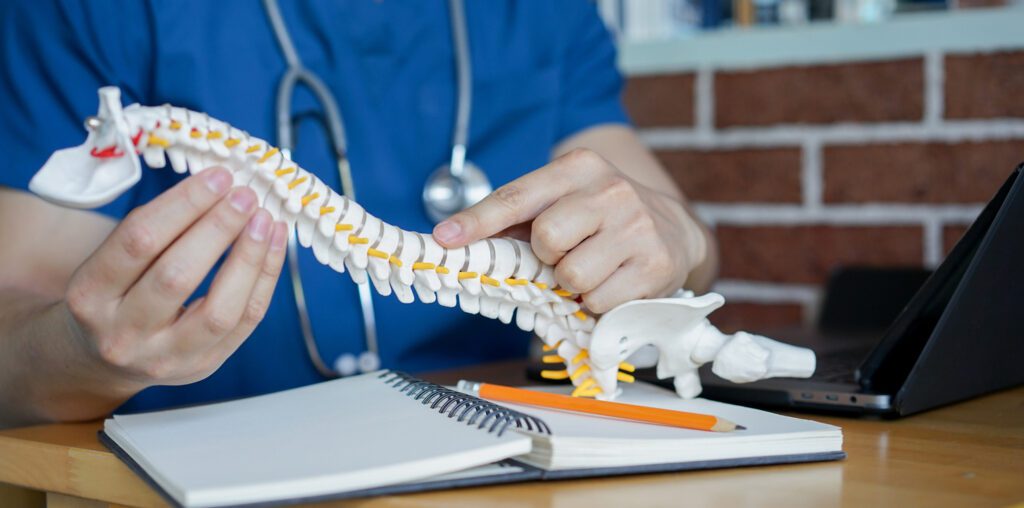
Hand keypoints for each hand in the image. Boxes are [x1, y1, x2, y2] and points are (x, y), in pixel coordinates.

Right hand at [61, 167, 286, 391]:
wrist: (103, 359)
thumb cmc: (113, 294)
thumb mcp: (110, 261)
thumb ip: (156, 229)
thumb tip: (218, 188)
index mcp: (89, 295)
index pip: (139, 242)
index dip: (184, 205)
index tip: (218, 177)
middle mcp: (123, 333)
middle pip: (177, 276)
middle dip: (218, 228)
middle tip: (245, 194)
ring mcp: (165, 358)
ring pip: (219, 310)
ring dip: (249, 258)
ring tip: (265, 219)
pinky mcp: (204, 366)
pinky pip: (246, 322)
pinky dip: (266, 279)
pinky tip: (274, 244)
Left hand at [432, 148, 707, 313]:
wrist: (675, 231)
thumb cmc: (603, 220)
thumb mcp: (565, 202)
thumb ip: (516, 218)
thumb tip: (454, 237)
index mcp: (579, 167)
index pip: (517, 196)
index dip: (478, 221)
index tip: (445, 238)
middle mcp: (611, 190)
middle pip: (546, 238)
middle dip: (547, 257)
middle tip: (565, 256)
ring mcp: (637, 226)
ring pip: (572, 275)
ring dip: (574, 284)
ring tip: (593, 270)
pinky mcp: (655, 265)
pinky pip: (599, 301)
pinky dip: (597, 303)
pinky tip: (614, 284)